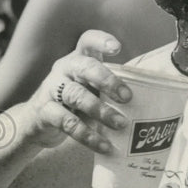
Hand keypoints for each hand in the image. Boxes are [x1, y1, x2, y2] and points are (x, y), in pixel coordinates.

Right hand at [21, 30, 131, 151]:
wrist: (36, 122)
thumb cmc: (74, 102)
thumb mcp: (89, 88)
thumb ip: (110, 89)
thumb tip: (152, 102)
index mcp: (78, 59)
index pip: (87, 41)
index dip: (101, 41)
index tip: (117, 48)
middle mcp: (63, 69)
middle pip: (84, 67)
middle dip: (108, 81)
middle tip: (127, 97)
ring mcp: (52, 89)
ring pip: (76, 96)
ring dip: (101, 111)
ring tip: (121, 124)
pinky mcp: (45, 112)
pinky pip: (68, 123)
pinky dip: (88, 136)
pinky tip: (105, 146)